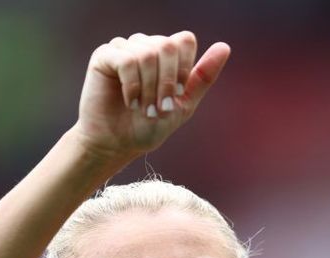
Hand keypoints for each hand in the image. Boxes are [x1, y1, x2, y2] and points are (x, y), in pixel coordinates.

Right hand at [73, 31, 230, 162]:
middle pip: (167, 46)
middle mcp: (145, 46)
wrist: (118, 144)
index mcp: (166, 55)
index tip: (177, 94)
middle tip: (159, 108)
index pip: (184, 40)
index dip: (183, 69)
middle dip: (167, 82)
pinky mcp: (104, 56)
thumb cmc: (149, 126)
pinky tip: (130, 101)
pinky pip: (125, 60)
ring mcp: (124, 49)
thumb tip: (224, 46)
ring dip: (149, 88)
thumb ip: (203, 77)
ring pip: (146, 53)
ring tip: (143, 109)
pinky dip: (132, 85)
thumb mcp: (184, 104)